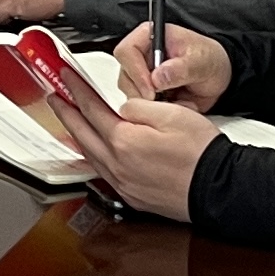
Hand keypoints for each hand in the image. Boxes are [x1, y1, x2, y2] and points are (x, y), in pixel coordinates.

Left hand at [45, 79, 216, 220]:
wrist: (218, 189)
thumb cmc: (202, 154)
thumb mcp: (172, 114)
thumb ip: (140, 107)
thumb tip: (122, 106)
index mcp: (125, 141)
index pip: (92, 109)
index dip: (77, 91)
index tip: (67, 79)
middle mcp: (118, 165)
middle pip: (84, 133)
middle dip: (67, 113)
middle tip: (56, 99)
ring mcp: (124, 183)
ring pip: (91, 155)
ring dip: (77, 135)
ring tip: (70, 122)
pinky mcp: (134, 196)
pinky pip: (104, 173)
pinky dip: (94, 157)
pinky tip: (96, 153)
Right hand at [114, 23, 229, 111]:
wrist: (219, 78)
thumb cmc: (210, 60)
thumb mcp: (201, 61)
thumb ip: (180, 68)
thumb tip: (157, 77)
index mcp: (151, 37)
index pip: (127, 51)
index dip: (135, 71)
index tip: (151, 88)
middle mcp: (142, 55)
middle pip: (125, 75)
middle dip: (143, 92)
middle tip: (162, 99)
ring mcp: (143, 75)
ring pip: (131, 93)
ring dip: (152, 103)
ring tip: (177, 101)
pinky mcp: (147, 92)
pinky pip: (141, 106)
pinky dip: (157, 111)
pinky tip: (176, 105)